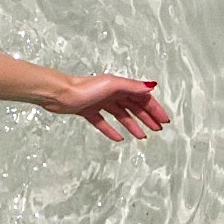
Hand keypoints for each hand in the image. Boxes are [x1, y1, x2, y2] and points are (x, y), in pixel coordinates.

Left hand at [51, 74, 169, 144]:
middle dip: (147, 118)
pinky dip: (112, 130)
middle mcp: (111, 93)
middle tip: (157, 129)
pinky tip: (118, 138)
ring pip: (121, 115)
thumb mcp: (112, 85)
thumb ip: (132, 86)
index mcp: (119, 86)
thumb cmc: (83, 88)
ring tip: (142, 136)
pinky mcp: (88, 111)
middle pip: (134, 106)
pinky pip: (104, 122)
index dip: (154, 109)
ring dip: (133, 125)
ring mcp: (100, 102)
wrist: (59, 95)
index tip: (164, 121)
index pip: (142, 98)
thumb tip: (152, 87)